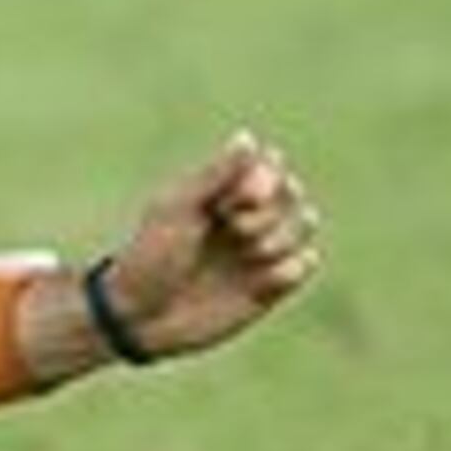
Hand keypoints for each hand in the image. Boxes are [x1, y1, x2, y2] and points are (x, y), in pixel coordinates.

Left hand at [97, 132, 324, 360]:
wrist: (143, 314)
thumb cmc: (150, 255)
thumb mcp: (177, 207)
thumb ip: (215, 175)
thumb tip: (249, 137)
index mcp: (221, 194)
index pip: (269, 165)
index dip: (264, 175)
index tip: (234, 195)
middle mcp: (245, 218)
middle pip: (291, 192)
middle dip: (268, 208)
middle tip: (234, 226)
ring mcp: (259, 251)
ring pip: (305, 224)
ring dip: (279, 236)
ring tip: (248, 253)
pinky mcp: (271, 286)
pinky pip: (307, 264)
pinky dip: (289, 267)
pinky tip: (262, 279)